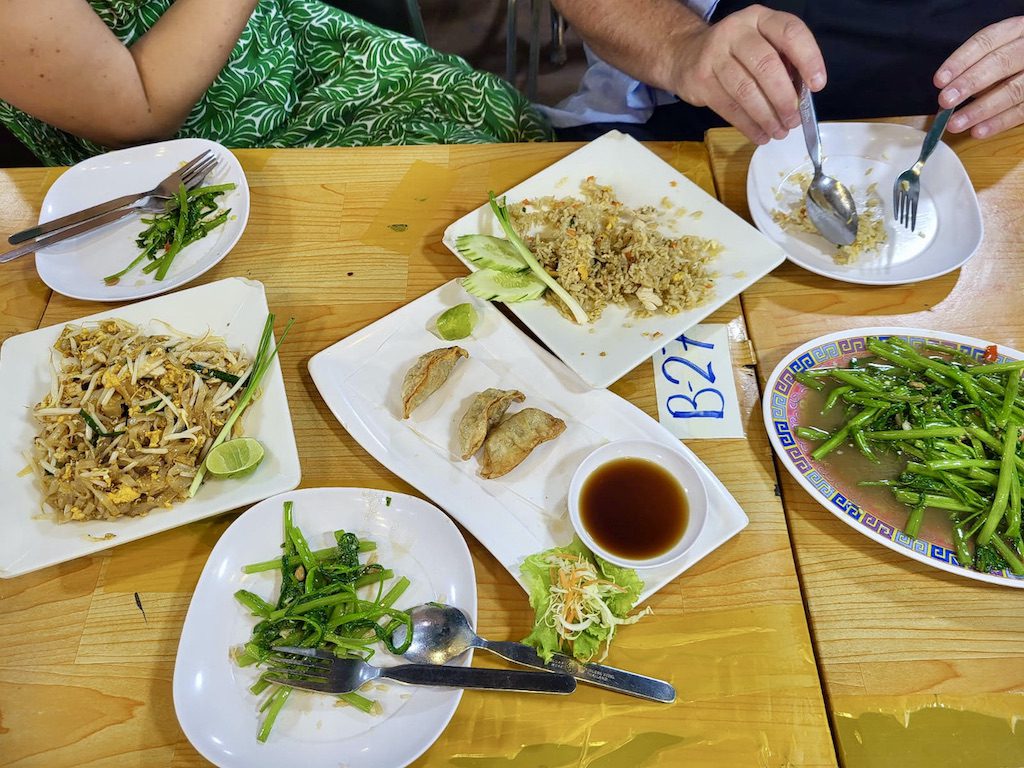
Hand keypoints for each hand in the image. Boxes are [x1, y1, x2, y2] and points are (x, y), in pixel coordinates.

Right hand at [668, 4, 825, 143]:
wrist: (686, 54)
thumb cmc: (735, 53)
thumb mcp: (762, 44)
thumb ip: (783, 63)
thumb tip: (800, 100)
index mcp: (760, 18)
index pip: (790, 32)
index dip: (808, 58)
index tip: (817, 85)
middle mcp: (736, 32)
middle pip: (766, 65)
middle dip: (784, 98)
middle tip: (793, 120)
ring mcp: (714, 55)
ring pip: (745, 91)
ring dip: (766, 117)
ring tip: (779, 132)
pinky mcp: (701, 80)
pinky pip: (728, 107)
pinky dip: (748, 125)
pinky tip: (760, 135)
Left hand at [936, 17, 1023, 137]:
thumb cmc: (1011, 62)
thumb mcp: (997, 53)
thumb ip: (977, 69)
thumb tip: (951, 95)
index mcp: (1015, 30)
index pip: (986, 41)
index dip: (960, 61)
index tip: (939, 80)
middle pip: (1000, 62)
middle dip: (970, 83)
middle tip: (946, 101)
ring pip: (1013, 90)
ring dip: (981, 109)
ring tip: (956, 124)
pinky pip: (1022, 111)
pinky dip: (999, 123)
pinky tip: (978, 132)